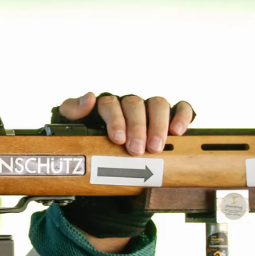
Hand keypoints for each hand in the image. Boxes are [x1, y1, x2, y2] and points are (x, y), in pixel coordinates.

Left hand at [56, 92, 194, 155]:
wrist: (105, 158)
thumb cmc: (91, 140)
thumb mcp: (75, 127)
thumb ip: (73, 111)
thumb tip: (89, 97)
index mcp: (107, 105)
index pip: (110, 104)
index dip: (115, 120)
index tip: (118, 139)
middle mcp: (129, 104)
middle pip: (135, 105)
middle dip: (137, 127)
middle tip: (137, 150)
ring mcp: (149, 108)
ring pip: (157, 104)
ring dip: (158, 125)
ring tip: (156, 147)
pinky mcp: (169, 114)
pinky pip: (180, 107)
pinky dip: (181, 116)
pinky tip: (178, 132)